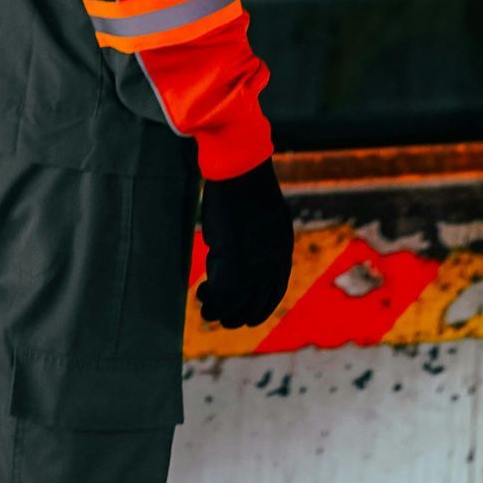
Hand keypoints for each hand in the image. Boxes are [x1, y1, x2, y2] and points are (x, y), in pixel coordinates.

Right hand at [196, 158, 293, 329]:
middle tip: (216, 312)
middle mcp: (274, 263)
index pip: (274, 293)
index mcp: (282, 250)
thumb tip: (238, 257)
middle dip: (235, 314)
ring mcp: (257, 264)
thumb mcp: (262, 217)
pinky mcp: (236, 262)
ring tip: (205, 308)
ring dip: (220, 311)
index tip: (243, 313)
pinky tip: (200, 293)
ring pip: (238, 305)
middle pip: (256, 305)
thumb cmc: (245, 184)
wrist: (241, 168)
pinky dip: (211, 300)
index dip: (257, 307)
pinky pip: (223, 295)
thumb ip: (257, 242)